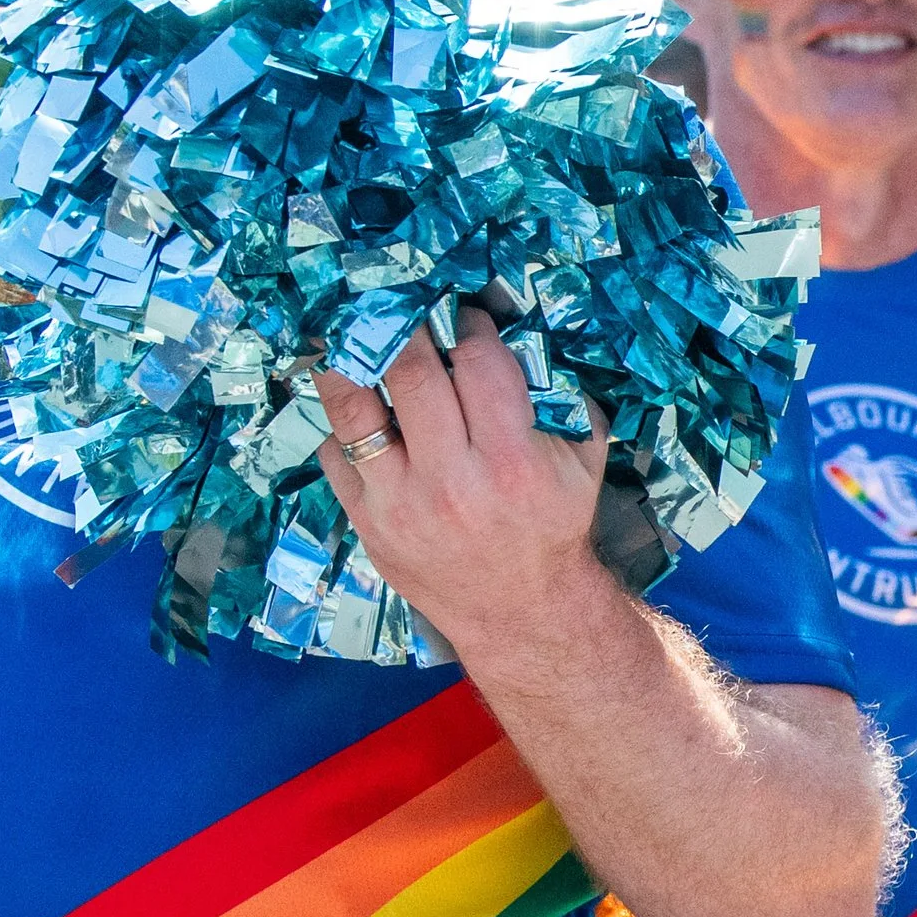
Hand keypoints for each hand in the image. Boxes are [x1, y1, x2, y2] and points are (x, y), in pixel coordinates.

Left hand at [315, 308, 606, 668]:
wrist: (520, 610)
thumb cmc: (551, 525)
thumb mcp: (581, 460)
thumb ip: (560, 396)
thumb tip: (522, 333)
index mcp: (511, 460)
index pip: (476, 362)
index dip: (467, 325)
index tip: (464, 317)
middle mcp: (451, 481)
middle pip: (408, 372)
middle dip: (404, 326)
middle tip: (402, 306)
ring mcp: (399, 503)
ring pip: (353, 409)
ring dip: (349, 361)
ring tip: (353, 334)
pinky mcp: (367, 522)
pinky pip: (334, 452)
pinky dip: (342, 423)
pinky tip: (357, 407)